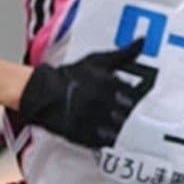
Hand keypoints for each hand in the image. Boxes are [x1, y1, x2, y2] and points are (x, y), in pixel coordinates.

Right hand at [18, 38, 156, 149]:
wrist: (42, 93)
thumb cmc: (70, 76)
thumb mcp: (97, 61)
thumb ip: (123, 54)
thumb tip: (142, 41)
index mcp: (107, 83)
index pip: (132, 95)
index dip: (130, 97)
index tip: (126, 98)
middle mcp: (101, 102)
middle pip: (127, 114)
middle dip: (124, 112)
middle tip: (117, 110)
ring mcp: (92, 121)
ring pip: (118, 130)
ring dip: (118, 126)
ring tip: (109, 121)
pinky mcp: (84, 136)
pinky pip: (104, 142)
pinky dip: (107, 138)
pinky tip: (102, 130)